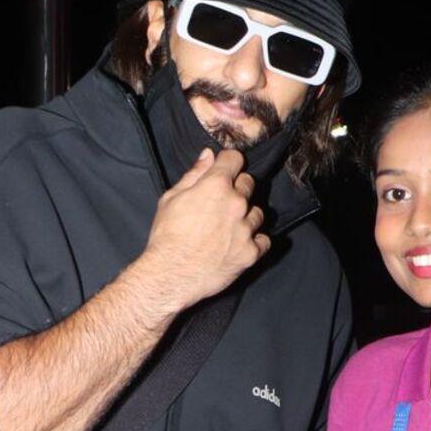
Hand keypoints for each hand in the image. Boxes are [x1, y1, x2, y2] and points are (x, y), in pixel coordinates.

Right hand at [136, 148, 270, 315]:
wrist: (170, 275)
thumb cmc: (166, 237)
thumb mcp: (171, 199)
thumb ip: (194, 174)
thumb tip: (208, 155)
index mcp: (216, 185)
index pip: (234, 159)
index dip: (228, 163)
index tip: (224, 170)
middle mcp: (236, 203)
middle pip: (248, 184)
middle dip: (237, 190)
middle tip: (221, 206)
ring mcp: (245, 228)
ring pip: (257, 213)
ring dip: (246, 217)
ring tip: (228, 229)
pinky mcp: (251, 252)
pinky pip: (264, 240)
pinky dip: (254, 241)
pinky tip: (239, 245)